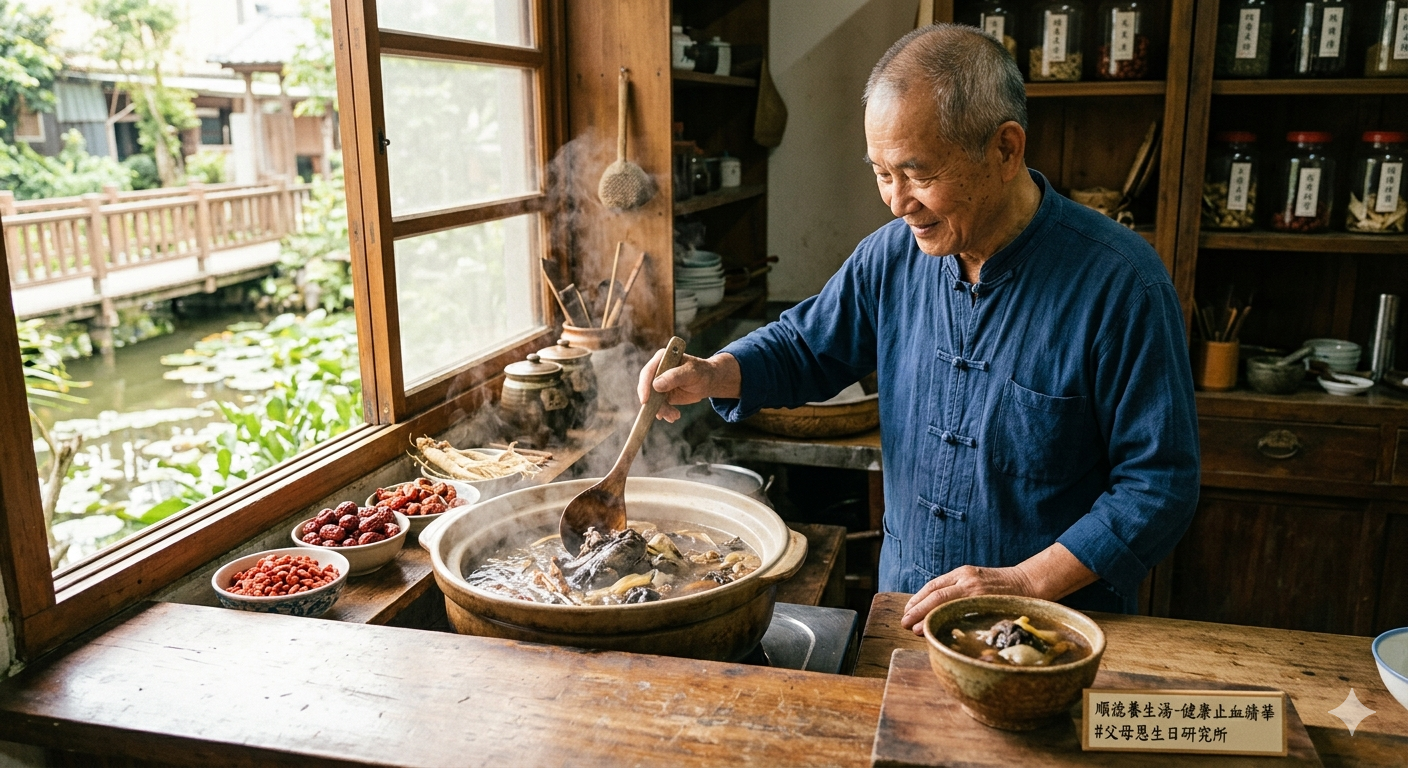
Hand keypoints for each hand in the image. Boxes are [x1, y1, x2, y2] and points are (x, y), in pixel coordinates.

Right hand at [636, 350, 740, 421]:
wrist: (708, 381)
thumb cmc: (701, 372)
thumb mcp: (690, 373)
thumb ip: (674, 377)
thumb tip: (656, 385)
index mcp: (662, 358)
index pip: (648, 372)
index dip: (644, 386)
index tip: (645, 401)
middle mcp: (657, 370)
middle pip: (647, 387)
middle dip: (653, 402)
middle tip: (661, 414)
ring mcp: (659, 383)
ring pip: (653, 399)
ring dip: (662, 410)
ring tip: (674, 416)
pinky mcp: (662, 394)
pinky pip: (659, 405)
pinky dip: (666, 412)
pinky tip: (674, 416)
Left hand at [897, 544, 1097, 636]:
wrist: (1030, 583)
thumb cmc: (1002, 587)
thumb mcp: (978, 582)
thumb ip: (960, 591)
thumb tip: (936, 610)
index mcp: (963, 573)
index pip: (934, 586)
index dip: (918, 599)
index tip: (908, 611)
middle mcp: (967, 580)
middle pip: (934, 594)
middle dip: (917, 609)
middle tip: (904, 622)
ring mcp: (976, 590)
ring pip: (943, 602)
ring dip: (926, 615)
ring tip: (915, 628)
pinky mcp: (985, 600)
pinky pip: (960, 610)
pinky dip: (945, 618)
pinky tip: (936, 626)